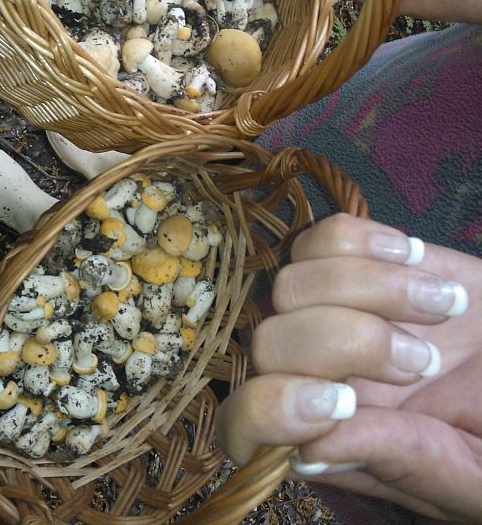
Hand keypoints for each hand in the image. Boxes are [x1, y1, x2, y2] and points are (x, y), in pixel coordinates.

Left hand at [215, 214, 481, 521]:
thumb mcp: (469, 471)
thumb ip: (402, 460)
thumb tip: (312, 449)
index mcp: (325, 434)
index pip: (245, 424)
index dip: (276, 410)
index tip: (346, 403)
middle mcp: (309, 369)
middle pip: (269, 342)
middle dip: (348, 343)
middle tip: (423, 361)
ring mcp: (323, 308)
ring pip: (292, 283)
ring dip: (371, 289)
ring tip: (443, 306)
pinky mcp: (351, 258)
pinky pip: (326, 235)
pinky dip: (369, 241)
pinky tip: (416, 259)